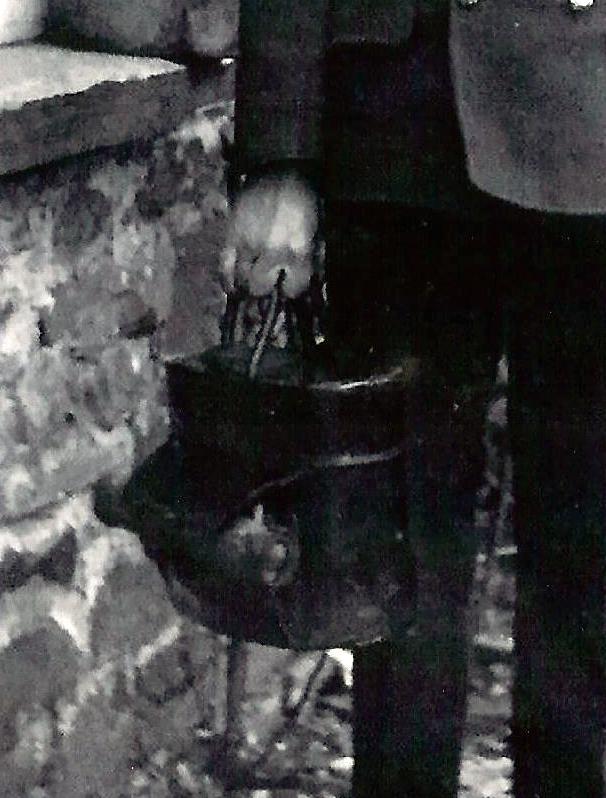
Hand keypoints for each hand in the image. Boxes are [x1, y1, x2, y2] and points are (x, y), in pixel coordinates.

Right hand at [221, 174, 320, 298]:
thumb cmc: (303, 202)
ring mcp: (248, 243)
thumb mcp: (315, 232)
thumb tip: (296, 282)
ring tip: (252, 277)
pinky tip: (232, 286)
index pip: (293, 287)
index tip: (289, 284)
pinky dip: (227, 279)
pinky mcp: (231, 234)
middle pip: (261, 287)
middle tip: (269, 278)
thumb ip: (307, 259)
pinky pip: (225, 266)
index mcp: (298, 249)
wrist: (280, 170)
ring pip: (241, 279)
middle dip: (266, 285)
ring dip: (247, 281)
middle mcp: (272, 250)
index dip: (291, 288)